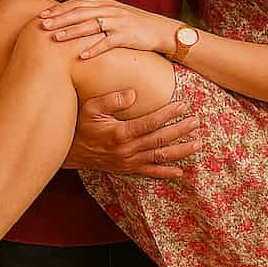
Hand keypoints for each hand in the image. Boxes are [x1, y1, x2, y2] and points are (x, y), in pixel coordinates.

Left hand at [40, 0, 179, 58]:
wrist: (162, 31)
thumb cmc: (136, 26)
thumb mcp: (116, 16)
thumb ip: (98, 16)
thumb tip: (76, 21)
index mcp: (106, 4)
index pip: (78, 3)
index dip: (60, 9)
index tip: (43, 15)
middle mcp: (111, 10)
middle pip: (81, 13)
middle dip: (60, 19)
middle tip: (43, 25)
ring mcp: (119, 22)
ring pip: (91, 25)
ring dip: (72, 32)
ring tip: (57, 38)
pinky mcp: (128, 36)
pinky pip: (108, 42)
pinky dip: (94, 48)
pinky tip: (82, 55)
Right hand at [62, 89, 201, 178]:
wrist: (69, 152)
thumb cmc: (80, 126)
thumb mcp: (90, 108)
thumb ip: (110, 99)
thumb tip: (132, 93)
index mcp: (120, 133)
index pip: (151, 123)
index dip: (169, 114)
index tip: (183, 105)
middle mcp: (128, 150)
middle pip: (160, 140)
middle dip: (181, 130)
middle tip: (197, 121)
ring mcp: (129, 162)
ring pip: (160, 157)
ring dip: (180, 151)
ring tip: (198, 143)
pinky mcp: (127, 169)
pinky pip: (150, 172)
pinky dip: (166, 173)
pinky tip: (180, 172)